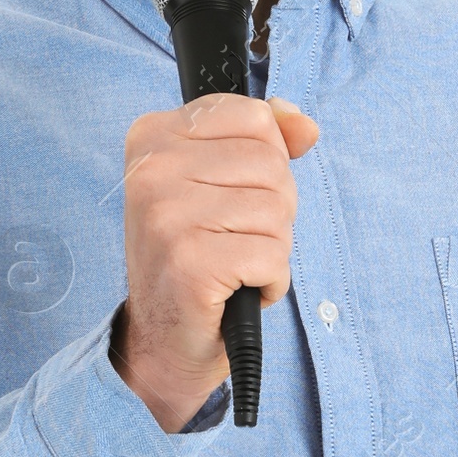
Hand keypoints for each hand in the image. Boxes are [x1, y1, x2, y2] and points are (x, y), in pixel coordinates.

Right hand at [110, 94, 319, 431]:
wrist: (163, 339)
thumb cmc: (194, 257)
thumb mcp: (219, 182)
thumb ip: (263, 141)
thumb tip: (304, 126)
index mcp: (154, 136)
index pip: (253, 117)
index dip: (265, 162)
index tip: (232, 195)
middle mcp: (152, 170)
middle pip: (271, 163)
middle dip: (273, 209)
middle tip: (233, 239)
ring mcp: (167, 216)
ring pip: (278, 210)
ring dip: (271, 248)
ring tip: (232, 265)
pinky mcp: (191, 263)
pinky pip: (274, 256)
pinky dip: (270, 281)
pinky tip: (237, 290)